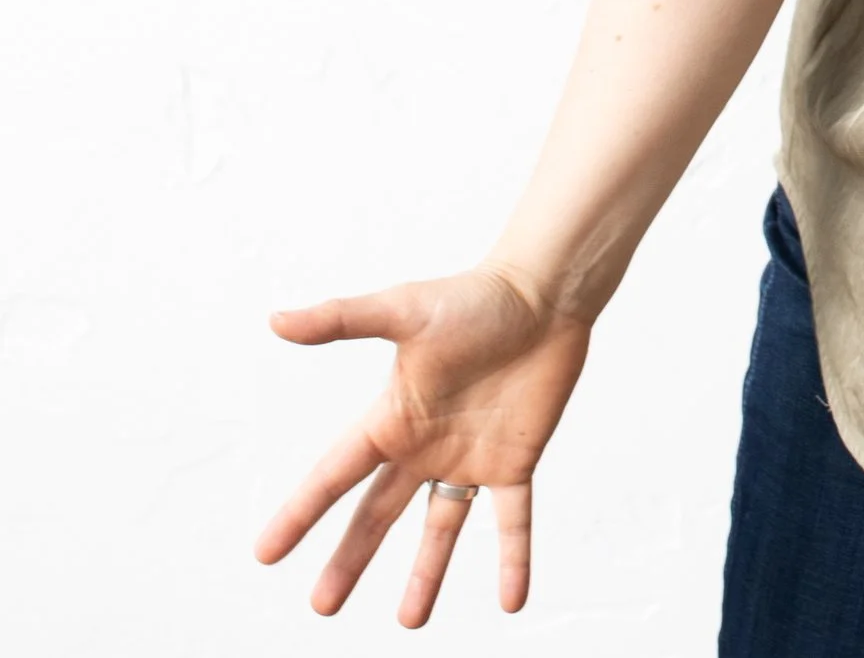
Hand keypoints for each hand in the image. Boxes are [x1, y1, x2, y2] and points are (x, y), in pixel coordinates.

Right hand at [253, 263, 591, 624]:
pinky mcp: (516, 460)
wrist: (546, 293)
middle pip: (378, 514)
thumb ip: (341, 319)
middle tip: (322, 606)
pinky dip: (513, 559)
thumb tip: (276, 320)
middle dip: (349, 559)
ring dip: (427, 575)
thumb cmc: (475, 296)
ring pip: (441, 529)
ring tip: (410, 622)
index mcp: (393, 417)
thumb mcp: (404, 309)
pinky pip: (512, 521)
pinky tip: (514, 601)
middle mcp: (425, 446)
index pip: (335, 475)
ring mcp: (470, 458)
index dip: (301, 513)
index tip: (265, 554)